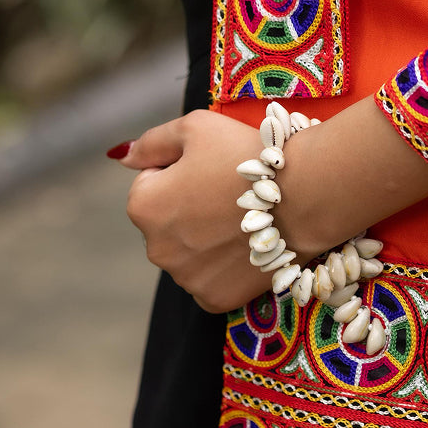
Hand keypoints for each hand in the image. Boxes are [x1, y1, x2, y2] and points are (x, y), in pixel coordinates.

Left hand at [114, 99, 427, 315]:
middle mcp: (155, 249)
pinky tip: (246, 247)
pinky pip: (209, 280)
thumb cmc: (248, 154)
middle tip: (232, 194)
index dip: (183, 170)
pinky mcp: (214, 300)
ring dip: (206, 239)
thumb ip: (152, 142)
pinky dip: (223, 268)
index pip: (151, 183)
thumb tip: (120, 157)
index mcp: (143, 205)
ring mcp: (185, 279)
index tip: (215, 169)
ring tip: (243, 220)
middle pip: (168, 223)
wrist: (306, 195)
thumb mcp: (196, 128)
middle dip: (190, 208)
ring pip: (189, 254)